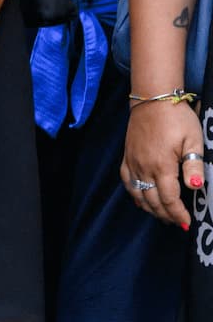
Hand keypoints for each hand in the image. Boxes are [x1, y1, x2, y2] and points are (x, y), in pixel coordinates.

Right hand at [123, 97, 205, 230]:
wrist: (152, 98)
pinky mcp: (127, 156)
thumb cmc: (176, 118)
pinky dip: (134, 195)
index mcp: (161, 165)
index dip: (178, 213)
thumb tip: (195, 187)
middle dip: (166, 215)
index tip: (187, 222)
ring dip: (150, 208)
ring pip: (138, 194)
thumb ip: (193, 165)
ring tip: (162, 215)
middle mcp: (143, 167)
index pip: (169, 198)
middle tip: (177, 222)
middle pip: (152, 200)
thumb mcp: (193, 140)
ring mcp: (132, 162)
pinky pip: (127, 182)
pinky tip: (142, 200)